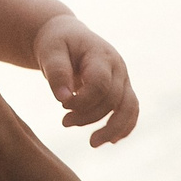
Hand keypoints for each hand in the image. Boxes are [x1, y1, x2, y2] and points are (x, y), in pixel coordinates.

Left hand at [36, 12, 138, 146]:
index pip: (100, 84)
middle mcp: (117, 66)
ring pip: (129, 108)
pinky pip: (131, 110)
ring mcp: (123, 78)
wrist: (66, 36)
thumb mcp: (50, 52)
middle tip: (64, 122)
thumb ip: (56, 72)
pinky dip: (124, 127)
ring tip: (92, 143)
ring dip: (112, 129)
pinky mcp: (122, 89)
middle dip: (88, 116)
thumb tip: (64, 99)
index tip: (63, 105)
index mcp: (101, 54)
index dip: (82, 101)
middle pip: (113, 99)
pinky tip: (111, 141)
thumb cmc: (56, 43)